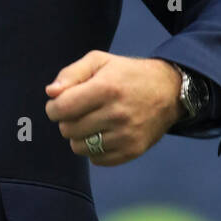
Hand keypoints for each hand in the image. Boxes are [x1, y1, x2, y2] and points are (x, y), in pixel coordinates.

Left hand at [45, 51, 182, 165]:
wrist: (170, 91)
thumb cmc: (128, 74)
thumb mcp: (99, 61)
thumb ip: (71, 74)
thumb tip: (50, 93)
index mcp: (106, 88)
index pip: (61, 109)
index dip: (53, 108)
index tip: (60, 104)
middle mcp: (117, 114)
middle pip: (68, 130)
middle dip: (67, 121)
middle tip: (80, 112)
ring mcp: (126, 135)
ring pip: (79, 148)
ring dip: (79, 137)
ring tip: (92, 123)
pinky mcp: (133, 151)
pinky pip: (97, 160)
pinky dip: (94, 149)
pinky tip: (104, 134)